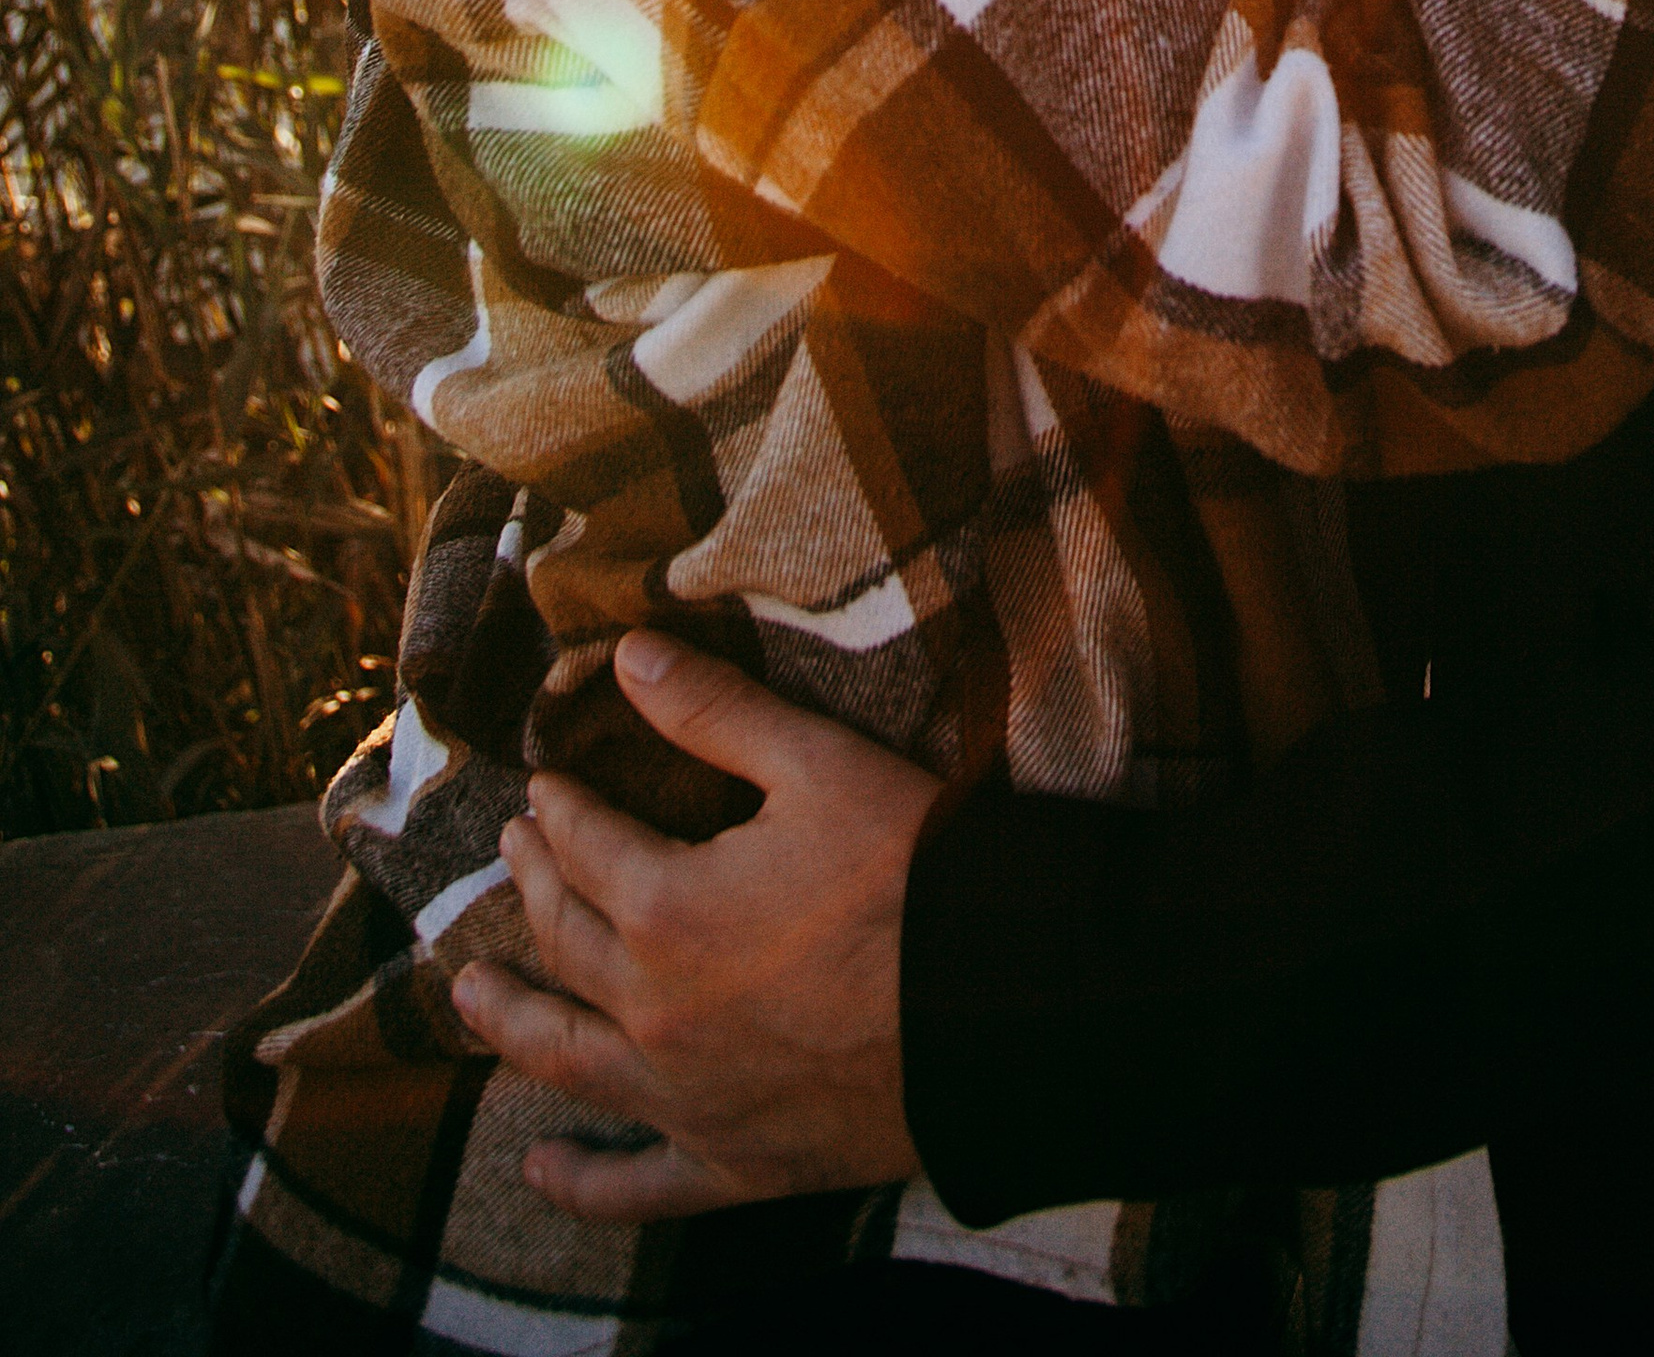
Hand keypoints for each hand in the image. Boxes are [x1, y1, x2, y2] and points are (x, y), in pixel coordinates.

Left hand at [447, 631, 937, 1221]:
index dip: (560, 809)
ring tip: (468, 996)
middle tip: (515, 853)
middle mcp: (654, 1013)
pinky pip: (637, 1187)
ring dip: (512, 1021)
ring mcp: (687, 1098)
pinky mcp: (734, 1161)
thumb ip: (713, 711)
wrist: (997, 1005)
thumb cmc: (912, 871)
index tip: (544, 787)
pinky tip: (544, 1170)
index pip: (586, 846)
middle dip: (535, 887)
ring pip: (569, 1060)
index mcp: (668, 908)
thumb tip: (626, 656)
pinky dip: (585, 1184)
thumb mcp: (817, 762)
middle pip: (567, 941)